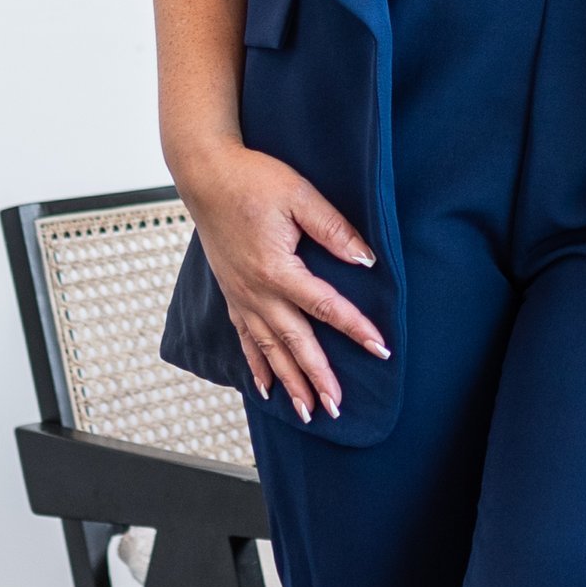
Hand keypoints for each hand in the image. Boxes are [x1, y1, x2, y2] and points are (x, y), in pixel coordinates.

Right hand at [181, 145, 390, 424]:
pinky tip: (265, 389)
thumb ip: (334, 229)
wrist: (205, 175)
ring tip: (306, 411)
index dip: (355, 328)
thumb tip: (365, 259)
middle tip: (337, 407)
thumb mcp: (300, 196)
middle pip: (294, 342)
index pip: (324, 306)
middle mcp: (257, 291)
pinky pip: (244, 339)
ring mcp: (241, 296)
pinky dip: (256, 366)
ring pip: (268, 349)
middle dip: (317, 377)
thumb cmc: (252, 180)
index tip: (380, 348)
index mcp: (277, 269)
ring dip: (289, 382)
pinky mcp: (232, 294)